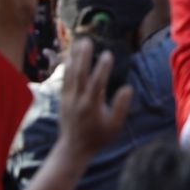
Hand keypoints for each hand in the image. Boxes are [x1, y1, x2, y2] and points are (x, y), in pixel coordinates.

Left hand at [57, 36, 132, 159]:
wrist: (73, 148)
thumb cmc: (98, 136)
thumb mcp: (114, 126)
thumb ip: (120, 107)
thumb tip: (127, 88)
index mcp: (91, 106)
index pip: (97, 83)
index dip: (102, 68)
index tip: (108, 53)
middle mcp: (77, 100)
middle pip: (80, 74)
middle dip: (84, 56)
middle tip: (87, 40)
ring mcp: (68, 98)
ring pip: (70, 74)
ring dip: (74, 57)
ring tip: (78, 42)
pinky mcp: (62, 99)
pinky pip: (63, 80)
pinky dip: (66, 67)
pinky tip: (70, 57)